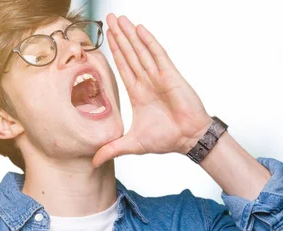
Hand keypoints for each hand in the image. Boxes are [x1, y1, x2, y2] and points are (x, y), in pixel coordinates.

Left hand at [92, 13, 211, 167]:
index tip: (105, 36)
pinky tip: (139, 29)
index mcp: (138, 93)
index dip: (114, 51)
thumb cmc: (166, 139)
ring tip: (120, 18)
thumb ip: (112, 148)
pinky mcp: (170, 76)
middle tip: (108, 17)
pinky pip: (157, 54)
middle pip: (129, 54)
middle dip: (119, 36)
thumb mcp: (132, 144)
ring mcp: (159, 76)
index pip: (123, 67)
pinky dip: (148, 41)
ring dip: (130, 35)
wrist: (188, 139)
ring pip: (141, 51)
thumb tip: (94, 162)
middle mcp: (147, 81)